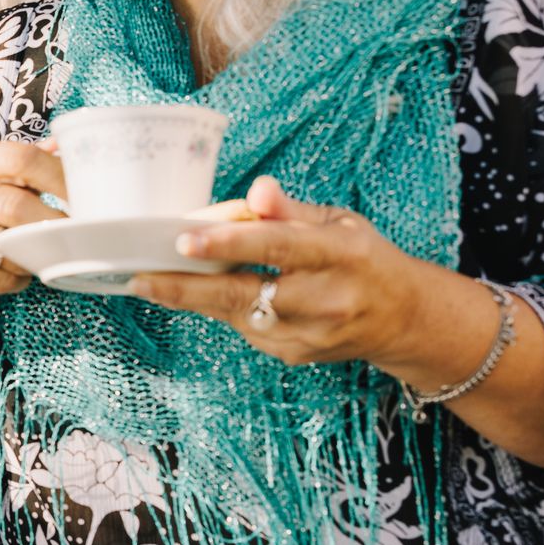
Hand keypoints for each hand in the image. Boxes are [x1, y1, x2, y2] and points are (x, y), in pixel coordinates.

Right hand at [0, 140, 67, 326]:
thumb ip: (31, 165)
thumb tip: (71, 146)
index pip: (21, 158)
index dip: (58, 176)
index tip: (85, 195)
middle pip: (15, 205)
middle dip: (53, 223)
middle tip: (80, 234)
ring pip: (7, 246)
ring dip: (35, 254)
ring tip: (48, 253)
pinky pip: (1, 278)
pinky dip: (19, 279)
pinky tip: (20, 271)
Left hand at [127, 175, 449, 369]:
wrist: (403, 319)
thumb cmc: (363, 259)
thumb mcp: (339, 222)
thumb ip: (292, 210)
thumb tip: (256, 190)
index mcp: (341, 255)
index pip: (279, 247)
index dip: (231, 242)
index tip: (185, 239)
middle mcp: (326, 300)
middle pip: (246, 293)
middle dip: (188, 286)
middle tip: (140, 275)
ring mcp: (309, 335)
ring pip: (235, 315)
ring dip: (191, 297)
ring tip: (148, 280)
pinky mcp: (293, 354)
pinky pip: (244, 327)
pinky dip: (218, 308)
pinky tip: (194, 291)